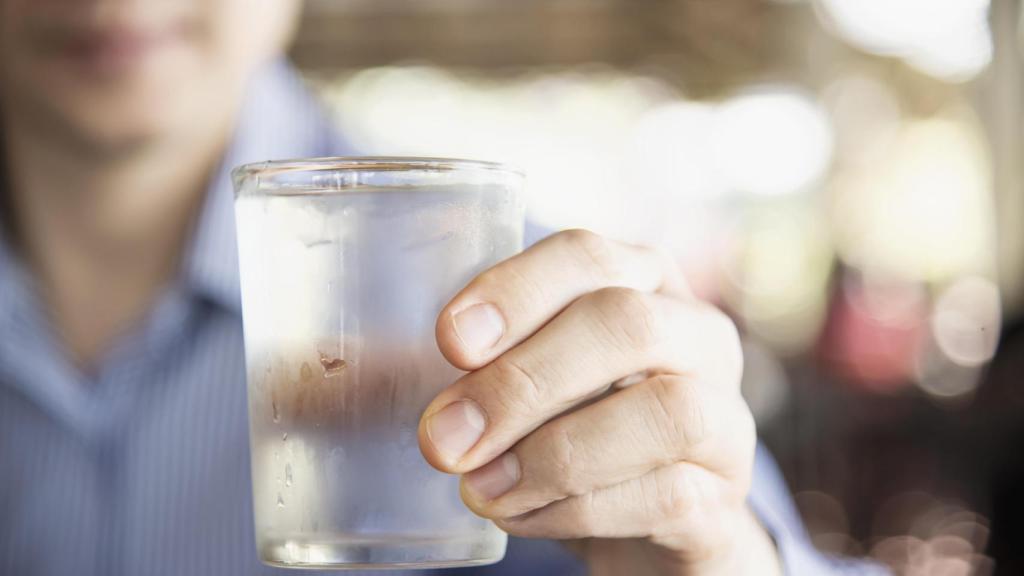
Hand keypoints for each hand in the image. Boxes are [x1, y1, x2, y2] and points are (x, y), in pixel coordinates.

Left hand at [418, 230, 779, 575]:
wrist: (652, 523)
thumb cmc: (571, 428)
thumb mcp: (523, 381)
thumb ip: (447, 369)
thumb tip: (321, 375)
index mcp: (642, 284)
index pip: (588, 255)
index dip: (518, 288)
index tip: (450, 340)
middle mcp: (697, 337)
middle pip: (626, 324)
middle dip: (524, 381)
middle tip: (443, 439)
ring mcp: (725, 419)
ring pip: (665, 411)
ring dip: (555, 453)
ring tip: (478, 490)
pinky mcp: (724, 500)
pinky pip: (668, 495)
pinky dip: (579, 511)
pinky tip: (520, 517)